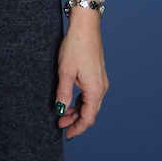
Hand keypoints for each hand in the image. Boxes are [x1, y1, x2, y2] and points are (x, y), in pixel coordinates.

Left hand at [54, 16, 107, 138]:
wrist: (85, 26)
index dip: (77, 128)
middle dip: (75, 121)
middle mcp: (101, 88)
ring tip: (62, 114)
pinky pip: (90, 94)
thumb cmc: (76, 46)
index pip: (88, 118)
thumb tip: (61, 110)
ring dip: (77, 111)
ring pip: (90, 104)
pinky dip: (80, 101)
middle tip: (60, 125)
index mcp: (95, 90)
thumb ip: (63, 94)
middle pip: (90, 112)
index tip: (67, 134)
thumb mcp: (65, 72)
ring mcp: (100, 81)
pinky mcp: (97, 74)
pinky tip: (70, 102)